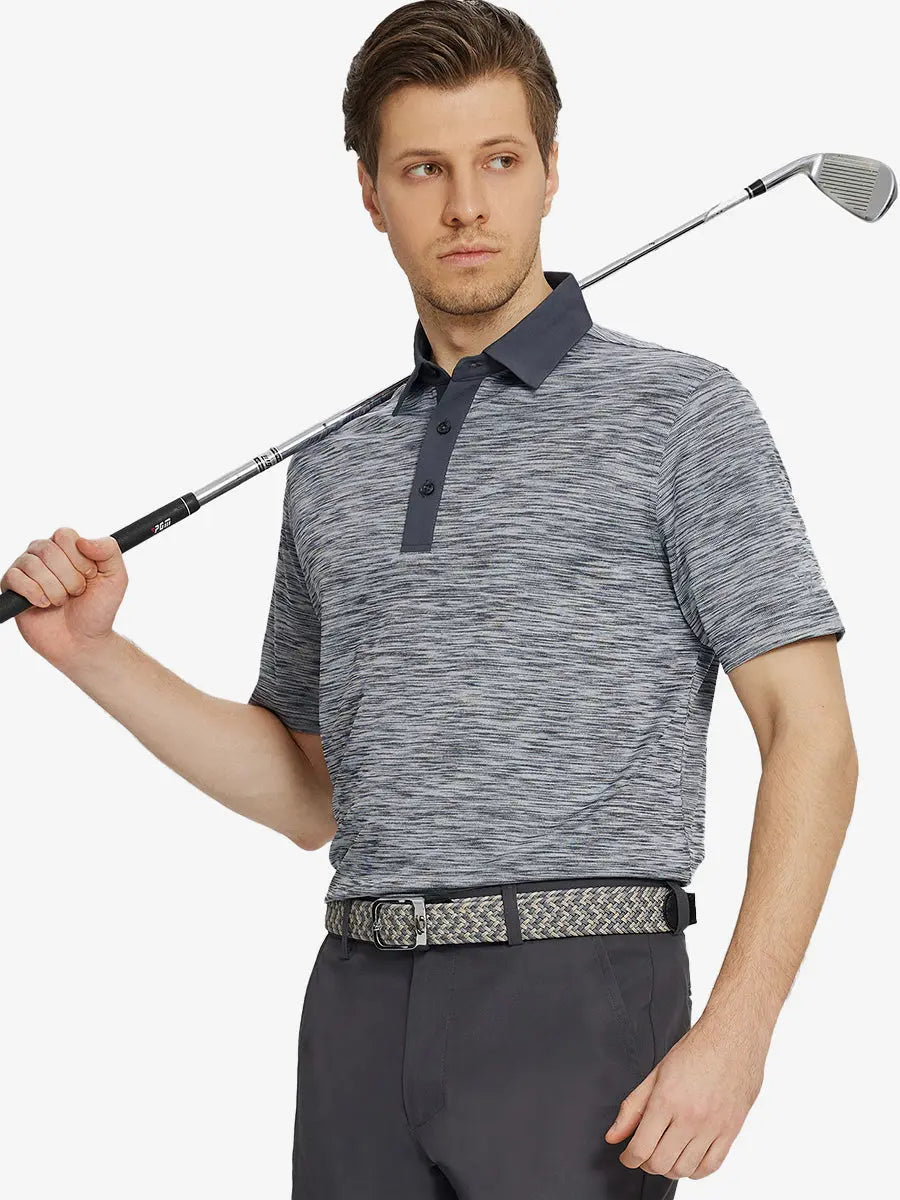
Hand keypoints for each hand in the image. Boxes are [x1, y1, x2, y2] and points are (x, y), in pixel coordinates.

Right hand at [1, 527, 127, 668]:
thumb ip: (109, 551)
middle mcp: (44, 553)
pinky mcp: (11, 587)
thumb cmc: (98, 609)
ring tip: (61, 602)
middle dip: (69, 578)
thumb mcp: (116, 578)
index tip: (89, 577)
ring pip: (32, 565)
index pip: (64, 535)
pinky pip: (14, 578)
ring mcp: (26, 569)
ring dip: (54, 589)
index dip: (79, 559)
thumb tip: (82, 540)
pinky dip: (33, 594)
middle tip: (76, 593)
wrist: (83, 641)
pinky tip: (44, 604)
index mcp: (67, 547)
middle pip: (48, 549)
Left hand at [604, 1012, 767, 1180]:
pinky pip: (711, 1166)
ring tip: (665, 1153)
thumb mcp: (656, 1074)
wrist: (733, 1039)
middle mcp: (690, 1117)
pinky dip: (695, 1170)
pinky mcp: (730, 1131)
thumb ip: (632, 1107)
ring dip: (670, 1168)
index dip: (629, 1158)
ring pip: (684, 1169)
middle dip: (646, 1163)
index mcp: (667, 1099)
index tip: (627, 1156)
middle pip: (661, 1163)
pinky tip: (687, 1157)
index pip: (641, 1147)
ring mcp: (712, 1127)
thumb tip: (613, 1137)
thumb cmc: (694, 1052)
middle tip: (645, 1152)